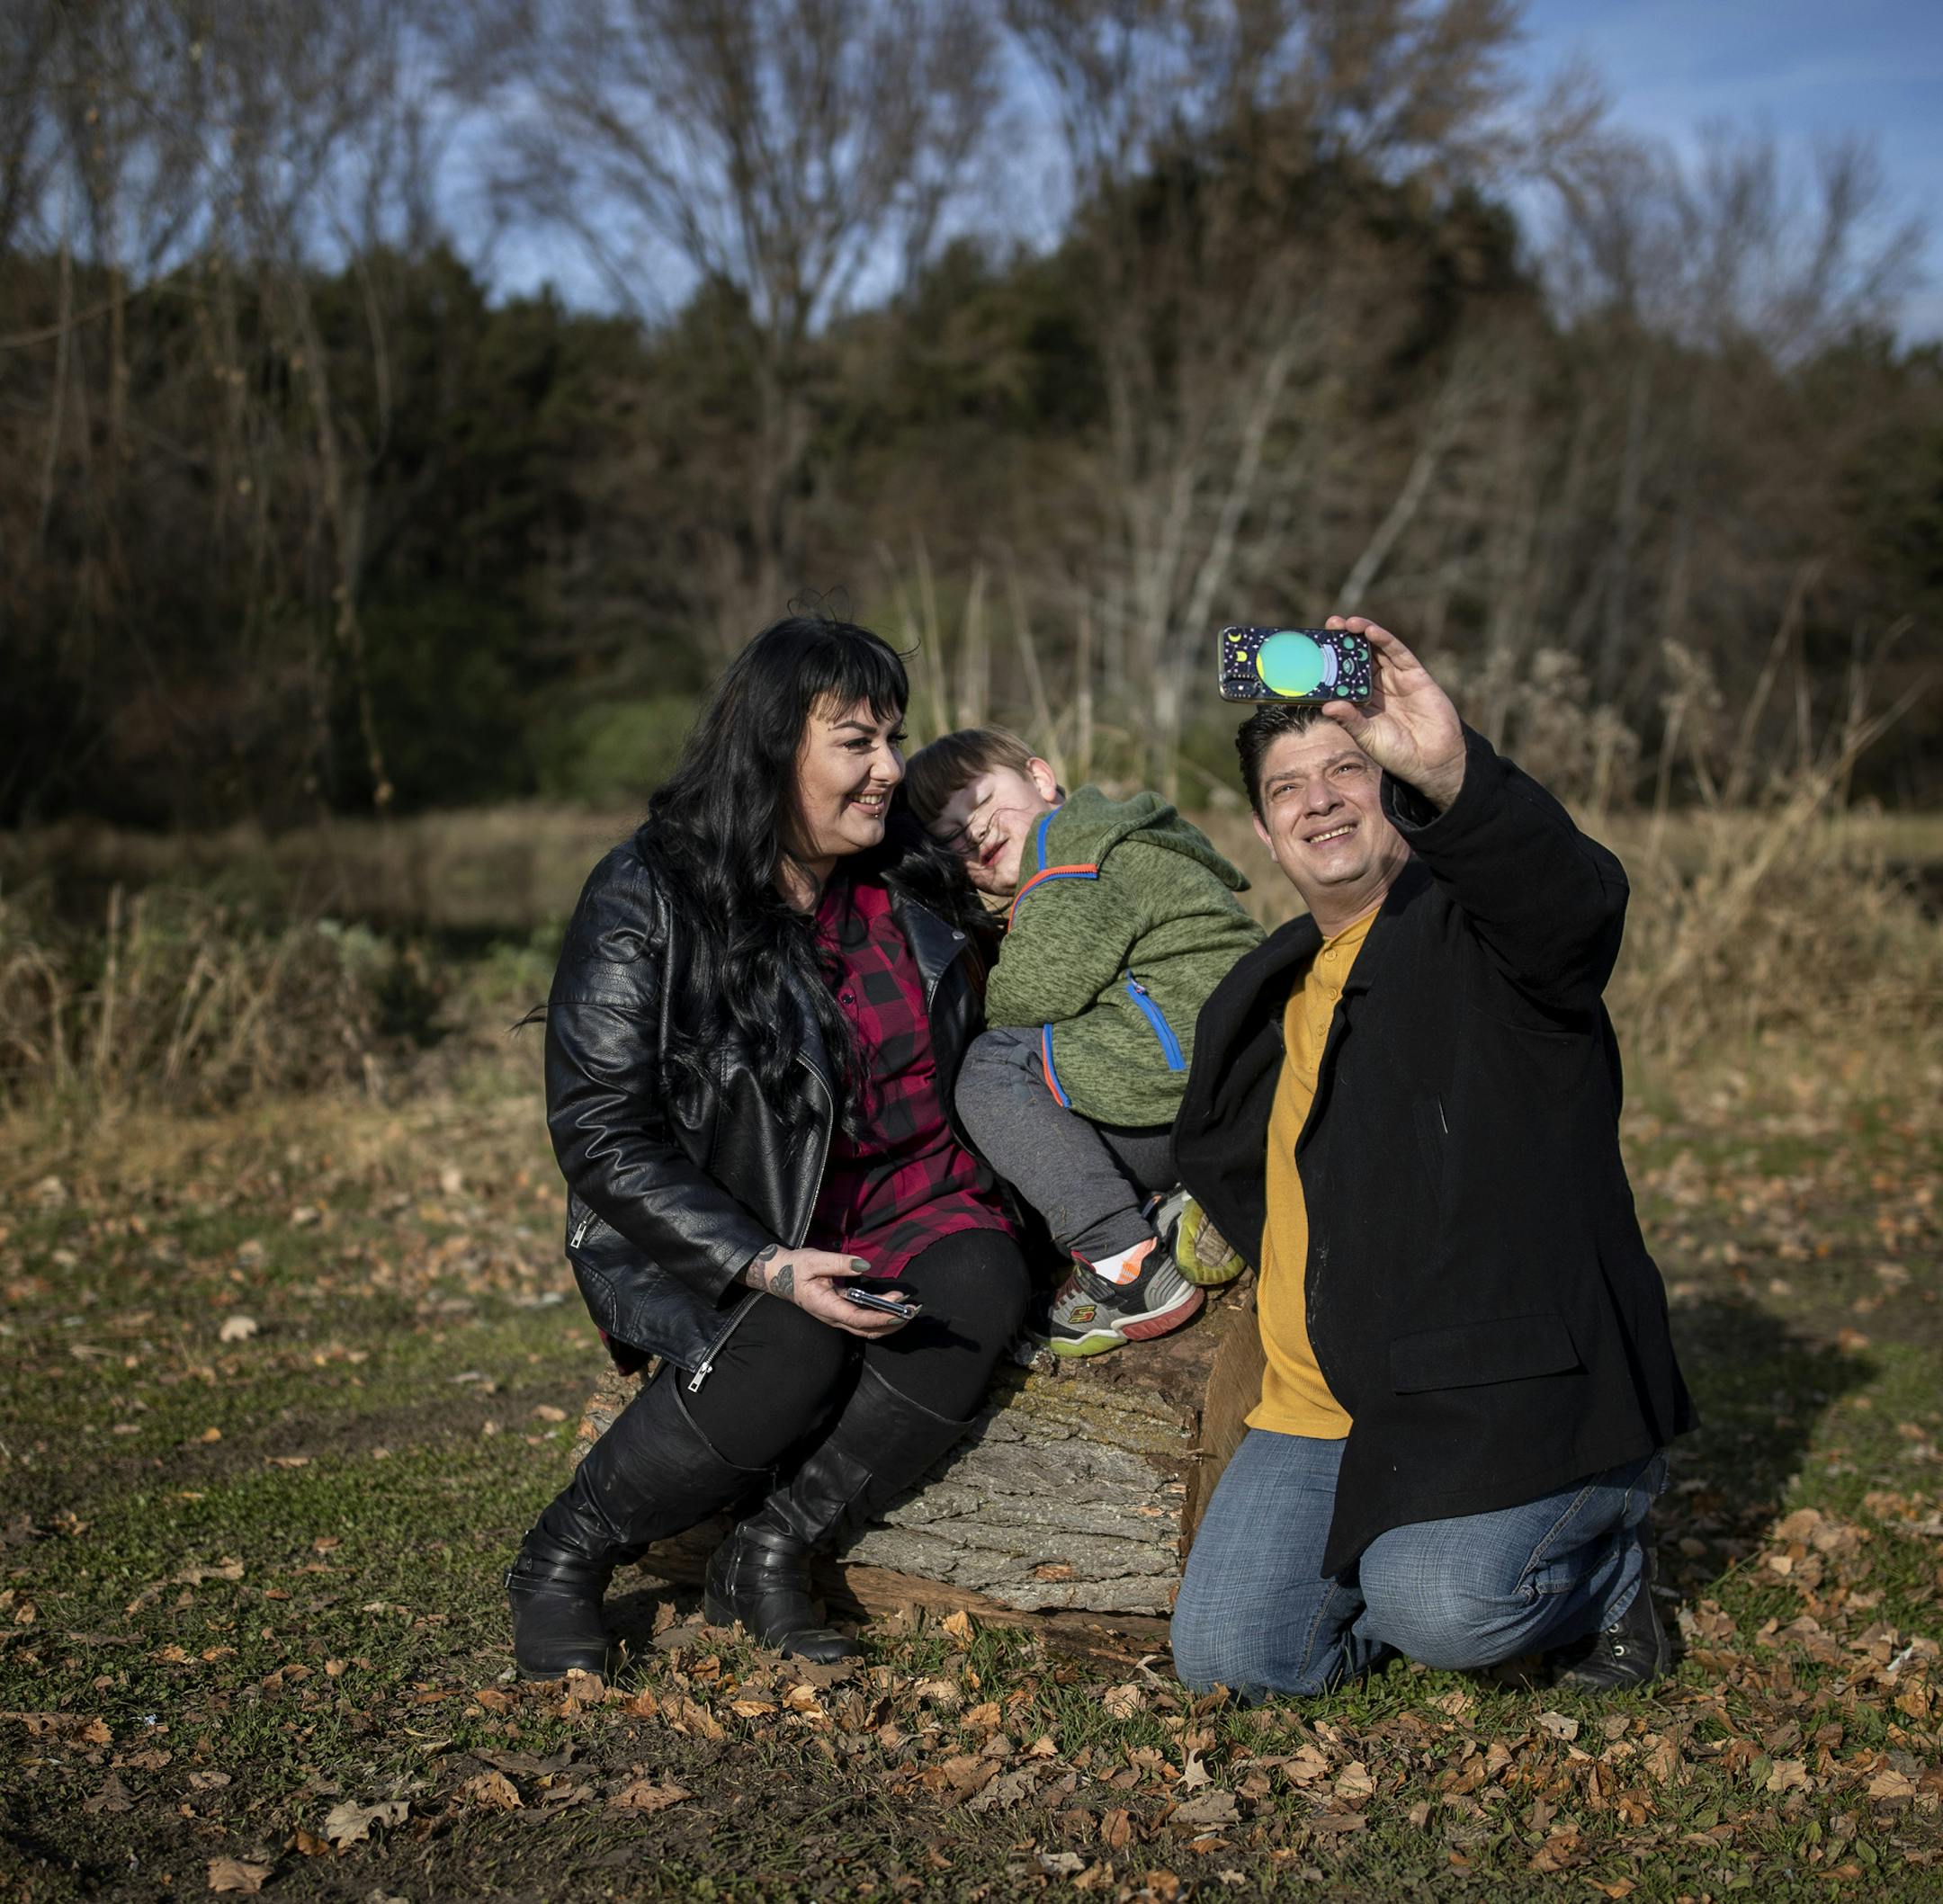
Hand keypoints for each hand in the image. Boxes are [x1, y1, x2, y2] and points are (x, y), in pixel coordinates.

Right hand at [740, 1245, 909, 1337]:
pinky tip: (894, 1305)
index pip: (857, 1318)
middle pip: (868, 1329)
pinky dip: (882, 1316)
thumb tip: (864, 1265)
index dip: (880, 1317)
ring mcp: (838, 1317)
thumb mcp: (815, 1260)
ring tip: (909, 1309)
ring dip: (890, 1322)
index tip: (899, 1312)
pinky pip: (865, 1321)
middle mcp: (834, 1317)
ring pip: (868, 1329)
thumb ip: (840, 1263)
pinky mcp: (842, 1312)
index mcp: (826, 1307)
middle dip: (892, 1323)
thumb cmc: (796, 1267)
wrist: (780, 1275)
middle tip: (914, 1310)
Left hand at [1318, 616, 1466, 810]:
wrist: (1431, 760)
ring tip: (1346, 623)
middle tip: (1329, 625)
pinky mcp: (1415, 675)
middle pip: (1359, 656)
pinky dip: (1384, 640)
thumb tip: (1326, 706)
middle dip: (1345, 640)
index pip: (1343, 674)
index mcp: (1362, 700)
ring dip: (1362, 633)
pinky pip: (1398, 653)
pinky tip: (1370, 631)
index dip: (1330, 660)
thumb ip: (1349, 720)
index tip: (1314, 648)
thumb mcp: (1367, 736)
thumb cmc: (1396, 752)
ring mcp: (1396, 678)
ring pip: (1377, 649)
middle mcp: (1378, 686)